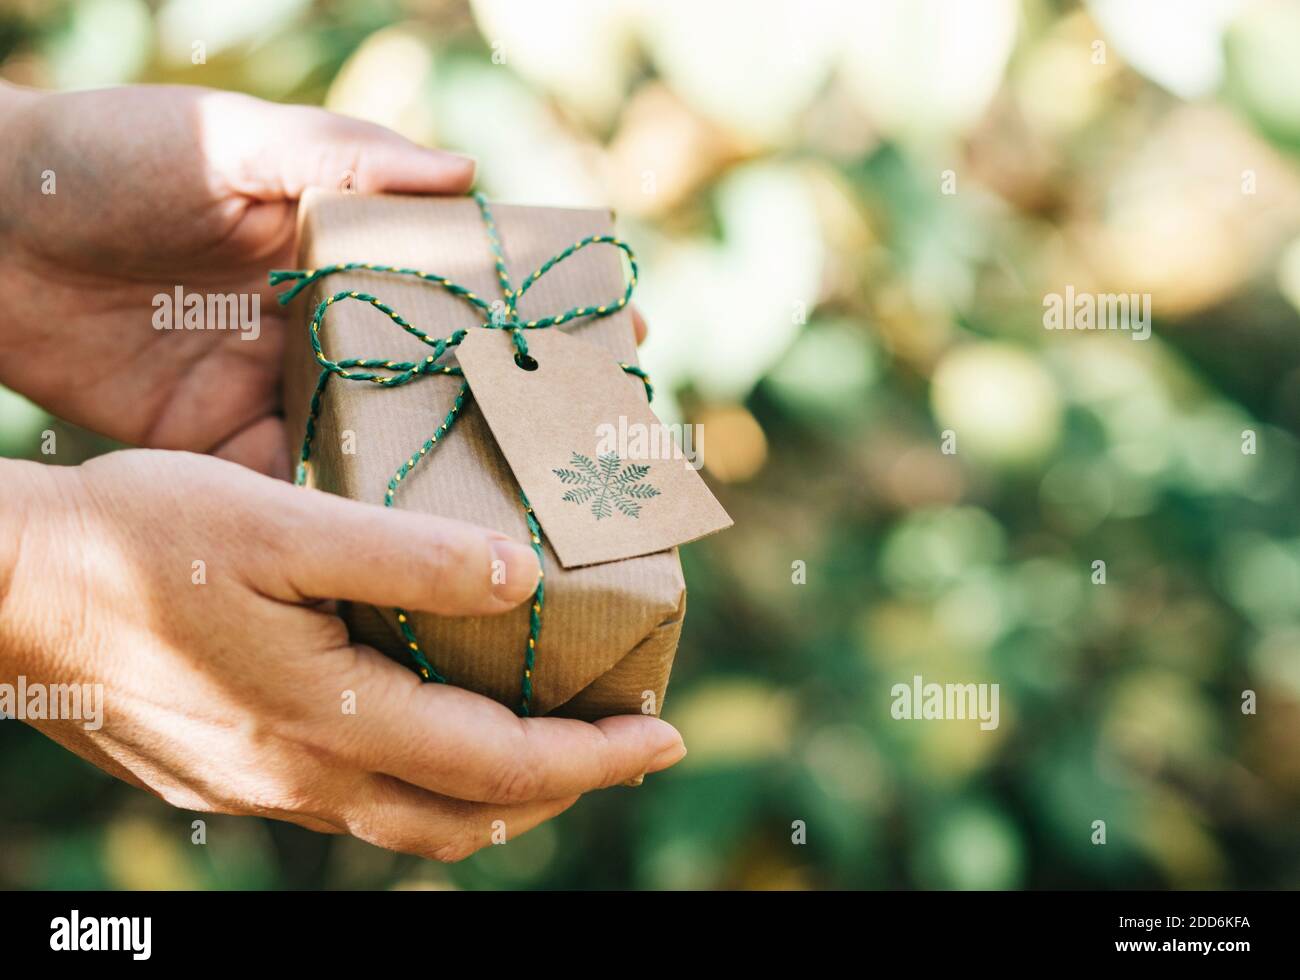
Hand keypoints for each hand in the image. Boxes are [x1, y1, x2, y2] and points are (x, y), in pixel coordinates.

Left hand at [0, 83, 648, 475]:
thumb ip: (339, 156)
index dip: (539, 305)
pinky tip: (425, 545)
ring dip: (454, 469)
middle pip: (445, 369)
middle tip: (599, 439)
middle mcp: (327, 321)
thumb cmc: (108, 164)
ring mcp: (284, 387)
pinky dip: (358, 515)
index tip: (618, 330)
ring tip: (536, 506)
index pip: (465, 278)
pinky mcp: (230, 445)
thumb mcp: (228, 140)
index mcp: (339, 243)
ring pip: (388, 437)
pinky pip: (306, 487)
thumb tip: (464, 175)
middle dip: (520, 403)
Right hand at [0, 450, 685, 859]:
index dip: (594, 758)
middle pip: (466, 815)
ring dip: (492, 792)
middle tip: (622, 747)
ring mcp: (261, 788)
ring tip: (544, 748)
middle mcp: (304, 776)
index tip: (665, 737)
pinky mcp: (225, 777)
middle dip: (561, 788)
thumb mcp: (281, 524)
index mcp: (333, 719)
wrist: (7, 590)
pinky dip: (419, 780)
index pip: (500, 765)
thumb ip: (406, 557)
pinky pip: (350, 802)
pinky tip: (422, 731)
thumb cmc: (138, 540)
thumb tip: (519, 580)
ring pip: (409, 820)